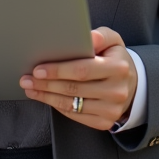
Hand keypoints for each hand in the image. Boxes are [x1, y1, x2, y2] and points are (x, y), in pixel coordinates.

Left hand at [20, 27, 136, 130]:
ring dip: (46, 96)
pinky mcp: (104, 122)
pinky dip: (57, 106)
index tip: (38, 69)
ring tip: (30, 88)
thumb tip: (89, 37)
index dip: (58, 70)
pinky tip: (45, 97)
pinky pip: (75, 115)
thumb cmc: (116, 59)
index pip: (82, 70)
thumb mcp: (113, 41)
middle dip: (46, 83)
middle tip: (27, 78)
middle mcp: (116, 91)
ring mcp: (111, 109)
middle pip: (73, 88)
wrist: (131, 85)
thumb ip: (101, 36)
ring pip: (71, 104)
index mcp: (118, 68)